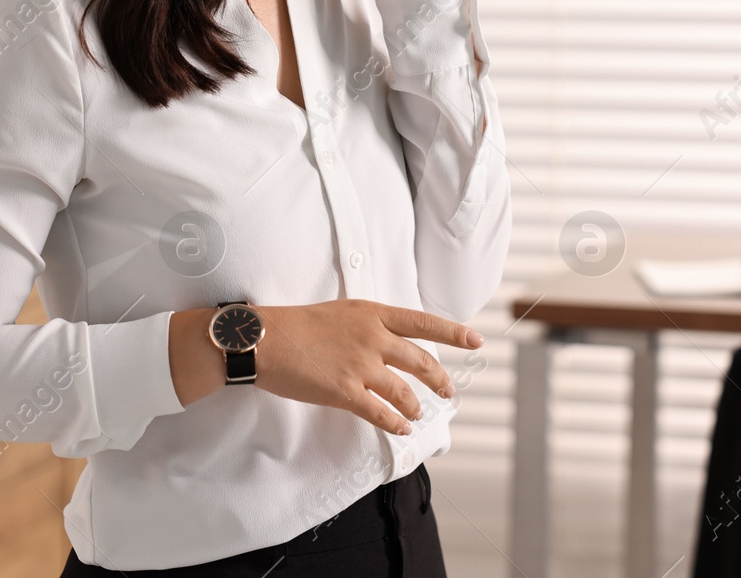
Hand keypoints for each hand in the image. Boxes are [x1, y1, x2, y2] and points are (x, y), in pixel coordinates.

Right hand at [251, 298, 483, 434]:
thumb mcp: (339, 311)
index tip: (476, 340)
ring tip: (418, 414)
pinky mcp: (345, 391)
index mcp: (371, 313)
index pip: (422, 322)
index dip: (453, 332)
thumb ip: (366, 324)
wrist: (264, 339)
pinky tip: (401, 428)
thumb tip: (385, 340)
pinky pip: (380, 412)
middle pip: (420, 360)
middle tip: (449, 391)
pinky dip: (395, 422)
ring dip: (415, 406)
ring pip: (403, 391)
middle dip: (440, 379)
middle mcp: (372, 337)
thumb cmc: (295, 324)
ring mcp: (360, 365)